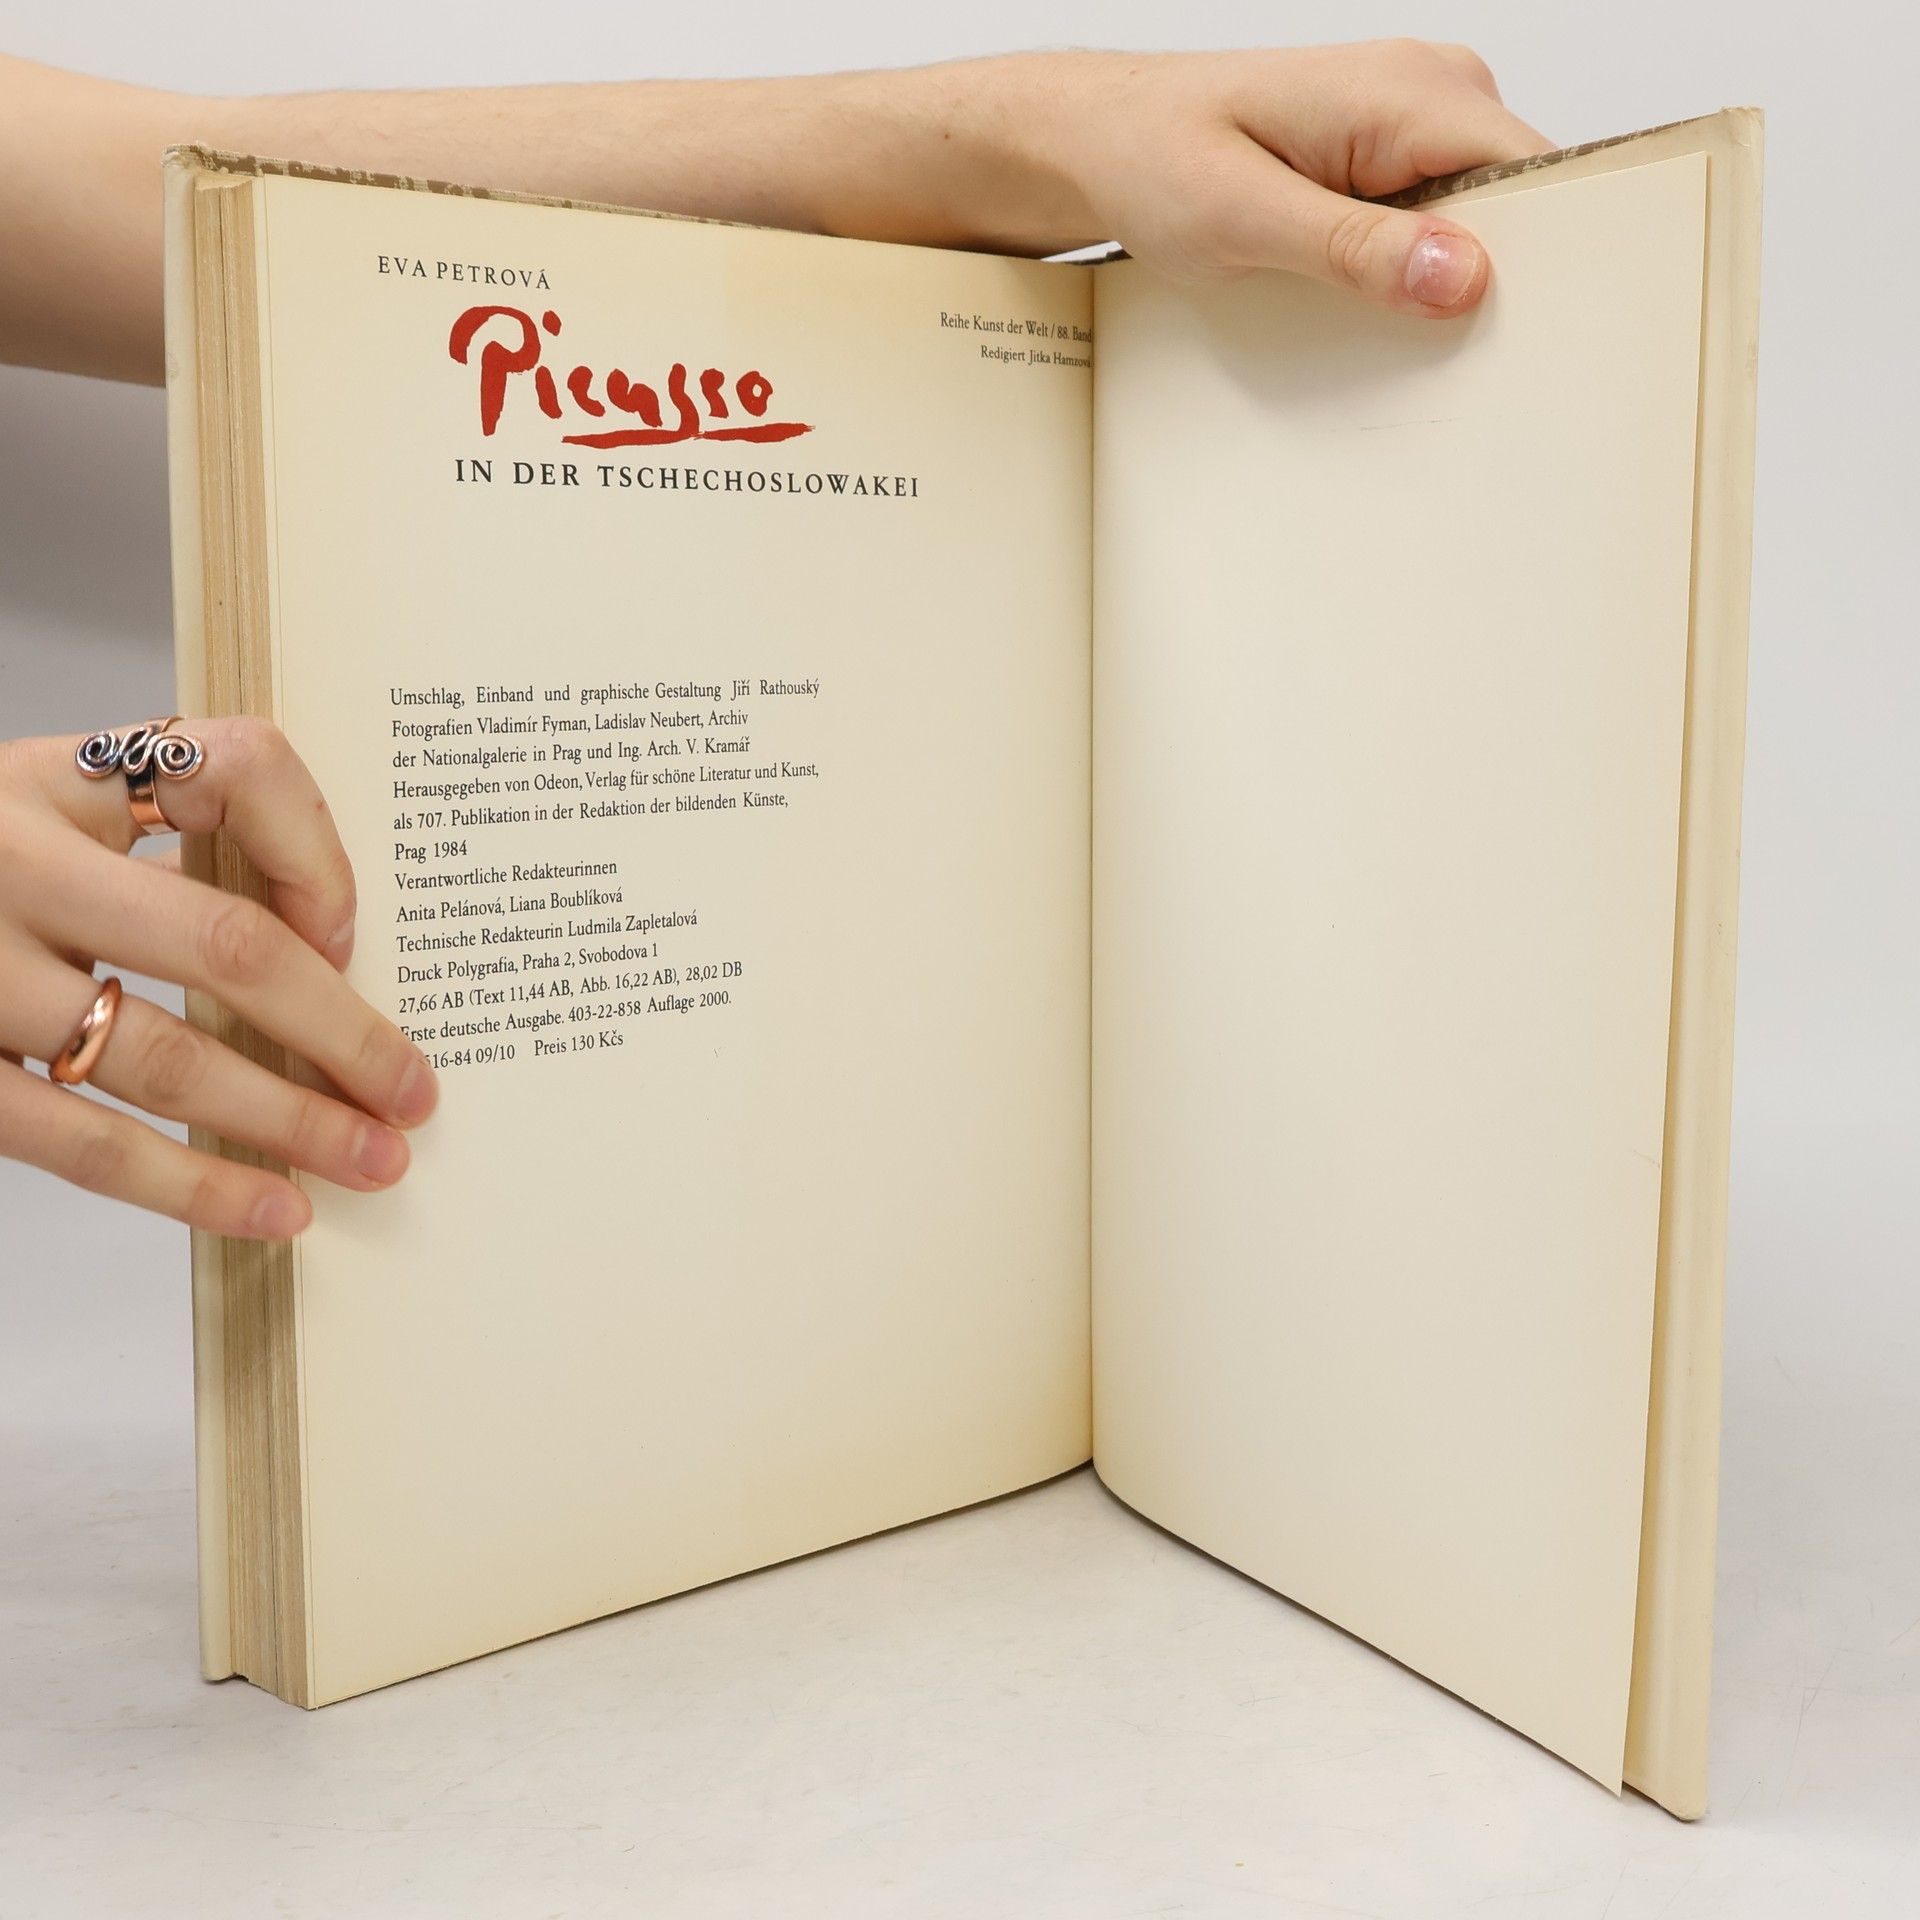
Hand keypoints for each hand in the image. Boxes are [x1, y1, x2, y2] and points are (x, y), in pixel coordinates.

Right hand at [0, 719, 436, 1238]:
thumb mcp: (55, 809)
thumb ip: (171, 843)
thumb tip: (326, 942)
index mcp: (58, 781)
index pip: (235, 770)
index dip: (317, 854)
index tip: (352, 936)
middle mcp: (14, 865)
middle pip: (225, 946)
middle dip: (344, 1033)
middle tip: (416, 1093)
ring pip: (166, 1059)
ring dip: (290, 1123)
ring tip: (375, 1163)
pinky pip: (85, 1145)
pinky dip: (194, 1186)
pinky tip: (273, 1210)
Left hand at [1007, 40, 1550, 314]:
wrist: (1104, 142)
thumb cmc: (1155, 161)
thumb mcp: (1243, 220)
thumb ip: (1353, 248)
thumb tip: (1460, 275)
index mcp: (1409, 93)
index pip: (1538, 174)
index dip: (1553, 259)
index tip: (1538, 338)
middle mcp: (1433, 93)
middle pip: (1523, 203)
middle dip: (1503, 284)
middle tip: (1459, 364)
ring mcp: (1417, 125)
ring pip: (1484, 222)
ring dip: (1455, 288)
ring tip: (1412, 342)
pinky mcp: (1394, 160)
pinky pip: (1440, 223)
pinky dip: (1420, 275)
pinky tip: (1387, 314)